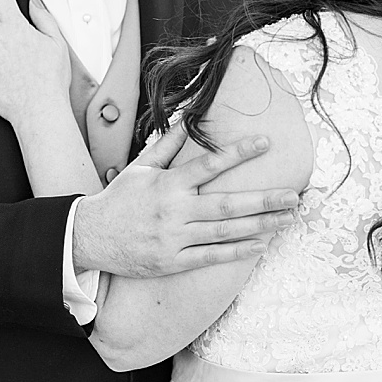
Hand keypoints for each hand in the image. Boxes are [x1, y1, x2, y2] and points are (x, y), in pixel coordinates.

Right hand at [72, 120, 301, 276]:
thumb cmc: (119, 199)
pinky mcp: (172, 262)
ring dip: (260, 225)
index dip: (239, 152)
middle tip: (294, 195)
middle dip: (263, 199)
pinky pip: (211, 257)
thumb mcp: (140, 168)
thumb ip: (167, 146)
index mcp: (168, 184)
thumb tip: (188, 120)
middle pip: (227, 204)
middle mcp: (174, 211)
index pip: (209, 164)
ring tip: (287, 218)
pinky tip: (262, 244)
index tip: (266, 142)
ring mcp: (174, 239)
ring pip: (225, 232)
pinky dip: (237, 252)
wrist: (87, 237)